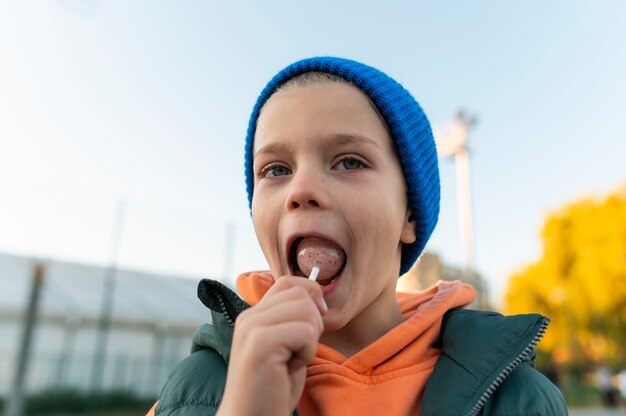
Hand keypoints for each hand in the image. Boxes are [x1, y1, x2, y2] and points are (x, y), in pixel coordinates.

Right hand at [217, 276, 326, 415]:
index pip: (288, 282)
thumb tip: (318, 296)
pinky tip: (289, 369)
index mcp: (253, 315)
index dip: (310, 295)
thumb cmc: (273, 389)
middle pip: (301, 293)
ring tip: (293, 360)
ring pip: (306, 309)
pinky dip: (307, 352)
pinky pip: (305, 331)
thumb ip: (293, 319)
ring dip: (311, 339)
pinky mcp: (260, 343)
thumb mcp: (286, 346)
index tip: (315, 324)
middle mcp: (249, 317)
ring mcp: (252, 328)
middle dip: (314, 322)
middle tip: (300, 350)